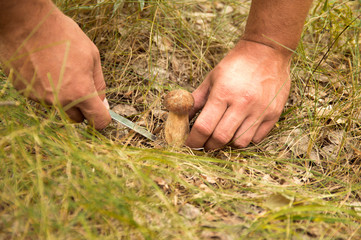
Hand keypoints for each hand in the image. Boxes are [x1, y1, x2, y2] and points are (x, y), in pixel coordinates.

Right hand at [0, 1, 110, 128]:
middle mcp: (60, 101)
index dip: (103, 118)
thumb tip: (103, 103)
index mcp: (81, 92)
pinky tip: (45, 69)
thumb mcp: (92, 56)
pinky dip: (47, 89)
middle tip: (81, 85)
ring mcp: (40, 98)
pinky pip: (43, 97)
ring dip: (63, 96)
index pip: (98, 121)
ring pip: (59, 107)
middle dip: (82, 107)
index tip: (102, 112)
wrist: (26, 23)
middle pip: (77, 118)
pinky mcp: (26, 92)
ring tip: (60, 69)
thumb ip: (99, 84)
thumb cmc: (63, 35)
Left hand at [186, 40, 290, 149]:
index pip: (204, 127)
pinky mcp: (274, 113)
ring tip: (223, 135)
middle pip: (221, 138)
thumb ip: (196, 100)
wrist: (267, 51)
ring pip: (240, 142)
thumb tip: (182, 118)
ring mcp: (260, 110)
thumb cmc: (235, 64)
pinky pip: (257, 138)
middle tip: (205, 143)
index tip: (190, 143)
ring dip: (227, 143)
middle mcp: (243, 103)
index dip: (194, 140)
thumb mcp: (211, 78)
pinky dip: (245, 139)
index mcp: (223, 93)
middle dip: (209, 145)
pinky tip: (239, 129)